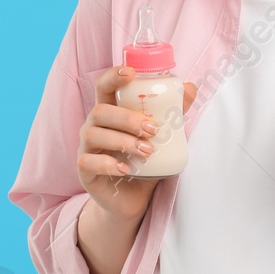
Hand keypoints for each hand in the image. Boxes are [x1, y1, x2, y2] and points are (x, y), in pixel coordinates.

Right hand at [77, 65, 196, 221]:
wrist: (133, 200)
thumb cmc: (144, 163)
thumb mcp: (162, 138)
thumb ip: (173, 114)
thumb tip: (190, 88)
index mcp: (111, 113)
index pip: (104, 87)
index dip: (113, 76)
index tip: (131, 73)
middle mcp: (94, 127)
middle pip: (100, 111)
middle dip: (127, 118)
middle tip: (153, 129)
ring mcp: (86, 148)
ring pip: (94, 134)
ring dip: (123, 140)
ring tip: (147, 151)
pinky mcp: (84, 171)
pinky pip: (89, 162)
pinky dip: (108, 164)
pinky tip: (126, 169)